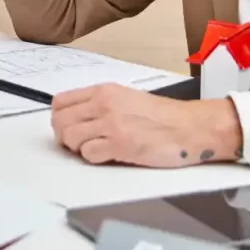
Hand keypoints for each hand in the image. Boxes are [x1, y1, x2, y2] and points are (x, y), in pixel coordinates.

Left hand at [50, 84, 242, 167]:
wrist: (190, 127)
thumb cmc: (163, 116)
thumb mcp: (126, 98)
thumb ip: (100, 105)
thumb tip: (76, 119)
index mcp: (103, 91)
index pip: (60, 102)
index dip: (59, 119)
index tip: (68, 128)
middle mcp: (103, 104)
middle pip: (60, 121)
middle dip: (64, 136)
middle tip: (77, 144)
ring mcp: (111, 123)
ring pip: (70, 137)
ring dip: (77, 149)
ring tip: (94, 150)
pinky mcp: (120, 144)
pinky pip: (88, 154)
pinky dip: (93, 158)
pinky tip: (107, 156)